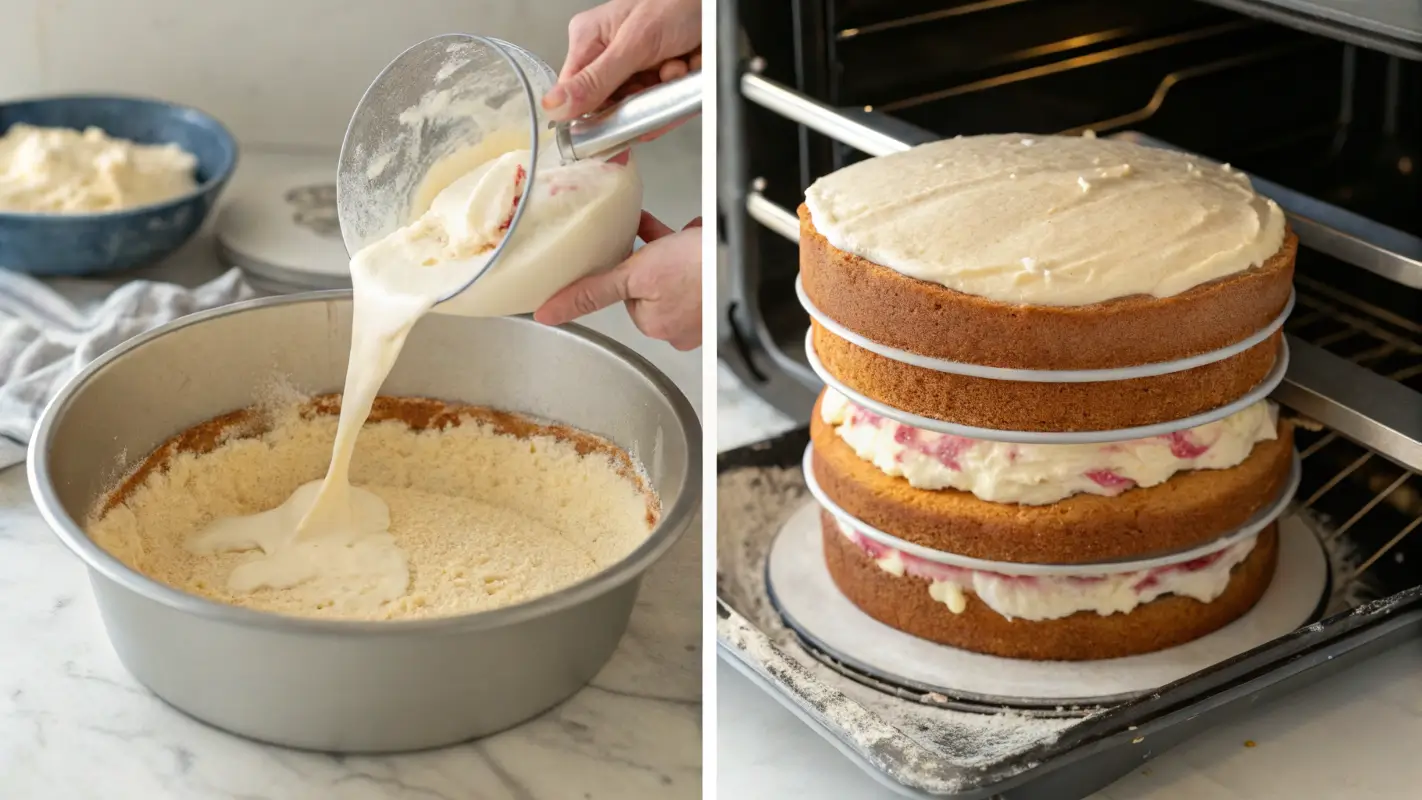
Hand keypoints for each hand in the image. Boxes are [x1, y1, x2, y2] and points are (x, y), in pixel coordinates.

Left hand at [534, 212, 701, 350]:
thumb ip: (589, 293)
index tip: (627, 253)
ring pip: (672, 270)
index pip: (624, 295)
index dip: (624, 270)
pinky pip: (696, 263)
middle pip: (648, 282)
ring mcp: (702, 305)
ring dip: (669, 248)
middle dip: (650, 258)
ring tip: (681, 235)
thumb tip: (549, 313)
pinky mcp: (717, 285)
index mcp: (656, 325)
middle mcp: (680, 323)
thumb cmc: (698, 269)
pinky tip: (693, 231)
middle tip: (656, 241)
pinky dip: (690, 244)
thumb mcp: (631, 276)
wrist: (744, 254)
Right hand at [542, 0, 701, 140]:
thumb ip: (596, 79)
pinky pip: (665, 103)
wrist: (716, 5)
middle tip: (654, 81)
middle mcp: (610, 54)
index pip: (576, 94)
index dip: (590, 117)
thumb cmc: (676, 2)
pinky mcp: (661, 76)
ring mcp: (638, 67)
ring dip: (664, 93)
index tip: (607, 132)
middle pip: (612, 105)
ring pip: (643, 106)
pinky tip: (686, 67)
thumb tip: (556, 106)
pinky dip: (680, 91)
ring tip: (674, 65)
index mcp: (590, 40)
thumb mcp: (633, 43)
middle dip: (639, 100)